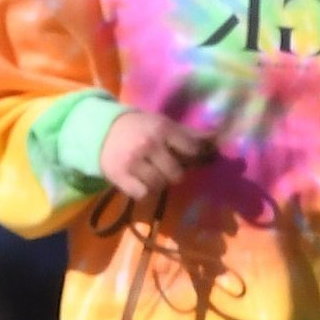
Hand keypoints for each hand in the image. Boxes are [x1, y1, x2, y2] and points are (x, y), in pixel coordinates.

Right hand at [99, 111, 214, 200]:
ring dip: (157, 184)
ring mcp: (133, 161)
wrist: (101, 131)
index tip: (185, 157)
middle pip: (177, 174)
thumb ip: (190, 134)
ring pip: (159, 186)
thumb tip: (218, 139)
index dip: (192, 157)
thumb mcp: (163, 124)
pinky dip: (143, 192)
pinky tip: (139, 182)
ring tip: (150, 173)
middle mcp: (149, 143)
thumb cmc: (140, 128)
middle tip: (163, 167)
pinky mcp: (120, 176)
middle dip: (173, 174)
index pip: (192, 150)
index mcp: (162, 128)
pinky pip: (142, 194)